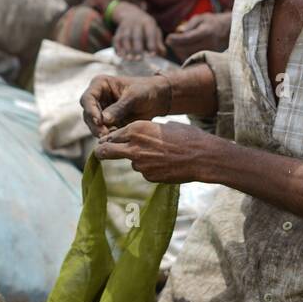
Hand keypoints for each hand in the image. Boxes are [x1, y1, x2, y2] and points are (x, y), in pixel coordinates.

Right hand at [80, 74, 169, 138]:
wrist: (157, 99)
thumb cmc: (145, 90)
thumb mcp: (134, 96)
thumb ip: (119, 107)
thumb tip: (104, 120)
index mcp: (100, 84)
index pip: (88, 98)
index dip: (90, 110)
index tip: (99, 121)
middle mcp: (97, 97)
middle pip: (88, 114)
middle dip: (95, 125)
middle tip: (104, 135)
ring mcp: (101, 110)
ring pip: (93, 125)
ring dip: (100, 132)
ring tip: (112, 138)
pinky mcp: (108, 122)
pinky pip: (103, 131)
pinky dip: (108, 136)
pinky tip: (117, 138)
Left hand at [93, 120, 220, 183]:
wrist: (202, 156)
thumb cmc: (187, 136)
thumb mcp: (164, 125)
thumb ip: (147, 130)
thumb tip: (138, 135)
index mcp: (136, 128)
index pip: (112, 134)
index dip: (109, 138)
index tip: (106, 141)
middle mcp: (134, 146)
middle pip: (106, 151)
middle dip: (101, 152)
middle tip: (99, 153)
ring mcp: (140, 164)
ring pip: (132, 162)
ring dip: (139, 160)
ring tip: (161, 156)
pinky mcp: (149, 176)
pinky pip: (145, 172)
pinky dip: (152, 169)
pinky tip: (167, 164)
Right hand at [112, 4, 165, 57]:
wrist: (131, 14)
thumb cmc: (146, 27)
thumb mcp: (154, 30)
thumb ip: (158, 42)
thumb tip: (163, 53)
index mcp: (147, 22)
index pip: (150, 33)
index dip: (151, 44)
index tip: (153, 55)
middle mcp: (135, 23)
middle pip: (136, 36)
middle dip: (137, 48)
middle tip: (139, 59)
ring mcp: (125, 27)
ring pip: (125, 38)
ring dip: (126, 49)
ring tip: (129, 59)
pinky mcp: (118, 31)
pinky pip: (116, 39)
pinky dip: (117, 48)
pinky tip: (120, 56)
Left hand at [166, 11, 230, 57]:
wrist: (228, 30)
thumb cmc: (211, 22)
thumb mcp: (200, 18)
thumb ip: (189, 25)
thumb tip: (179, 32)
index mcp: (206, 32)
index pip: (187, 38)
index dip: (175, 39)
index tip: (168, 37)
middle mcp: (209, 44)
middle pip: (186, 49)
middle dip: (175, 46)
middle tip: (169, 40)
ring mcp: (210, 53)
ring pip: (188, 56)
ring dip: (179, 52)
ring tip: (176, 44)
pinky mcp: (209, 58)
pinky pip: (193, 59)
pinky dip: (185, 55)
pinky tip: (182, 49)